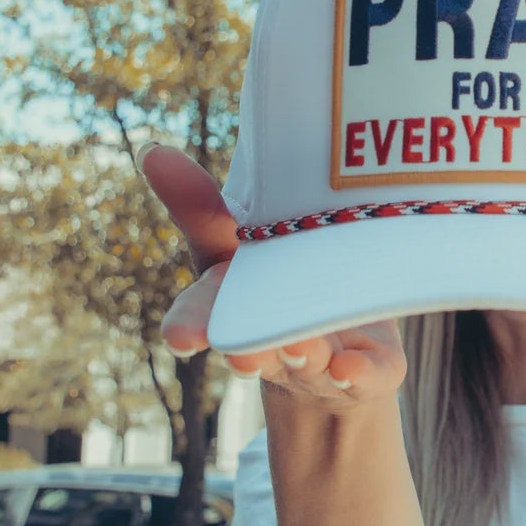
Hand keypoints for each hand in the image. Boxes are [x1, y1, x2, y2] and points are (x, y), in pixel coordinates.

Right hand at [139, 145, 406, 403]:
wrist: (348, 337)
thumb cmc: (283, 273)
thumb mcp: (240, 238)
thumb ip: (202, 206)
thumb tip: (151, 152)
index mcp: (235, 307)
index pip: (204, 317)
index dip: (190, 327)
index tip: (180, 337)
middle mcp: (273, 340)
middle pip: (256, 349)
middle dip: (249, 353)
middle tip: (244, 355)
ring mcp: (322, 358)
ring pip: (311, 360)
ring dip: (304, 356)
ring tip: (303, 347)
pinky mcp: (373, 366)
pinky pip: (371, 374)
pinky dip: (361, 372)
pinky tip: (353, 365)